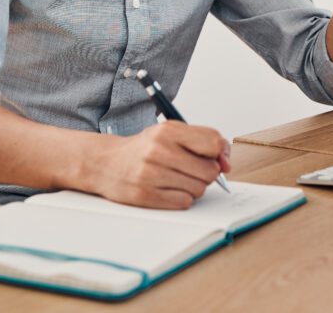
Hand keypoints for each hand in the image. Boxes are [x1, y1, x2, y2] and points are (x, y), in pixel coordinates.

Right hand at [91, 122, 230, 208]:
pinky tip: (168, 189)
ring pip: (199, 189)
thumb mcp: (170, 133)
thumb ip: (202, 141)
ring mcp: (151, 173)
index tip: (219, 160)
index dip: (221, 154)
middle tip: (191, 170)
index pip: (213, 142)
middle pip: (209, 171)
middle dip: (206, 174)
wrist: (106, 162)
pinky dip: (182, 198)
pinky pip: (184, 202)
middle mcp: (159, 150)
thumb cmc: (145, 148)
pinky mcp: (145, 195)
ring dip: (194, 187)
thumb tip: (226, 163)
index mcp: (168, 130)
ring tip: (176, 179)